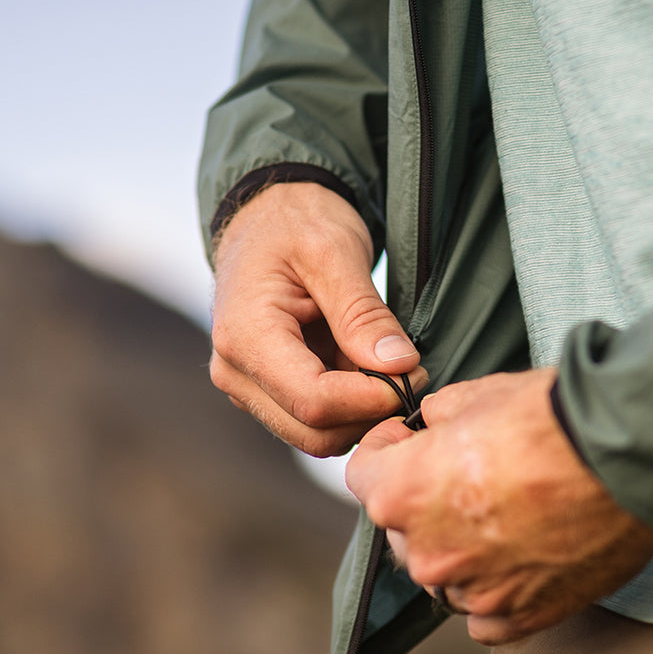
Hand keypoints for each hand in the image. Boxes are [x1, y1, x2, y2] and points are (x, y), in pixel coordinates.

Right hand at [209, 182, 426, 455]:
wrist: (268, 217)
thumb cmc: (296, 222)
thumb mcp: (334, 251)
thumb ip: (363, 313)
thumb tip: (397, 365)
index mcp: (245, 337)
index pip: (313, 400)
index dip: (372, 399)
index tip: (415, 373)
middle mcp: (237, 373)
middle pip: (314, 432)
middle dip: (371, 412)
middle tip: (414, 372)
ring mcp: (250, 387)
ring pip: (318, 436)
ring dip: (364, 413)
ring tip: (393, 364)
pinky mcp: (271, 391)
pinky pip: (317, 421)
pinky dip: (354, 406)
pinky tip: (372, 367)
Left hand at [346, 369, 652, 643]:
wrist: (632, 456)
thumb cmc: (555, 417)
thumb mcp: (480, 393)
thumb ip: (436, 416)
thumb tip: (430, 425)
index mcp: (404, 493)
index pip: (360, 475)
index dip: (384, 449)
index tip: (408, 441)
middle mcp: (429, 553)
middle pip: (403, 529)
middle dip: (424, 501)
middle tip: (468, 474)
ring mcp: (474, 593)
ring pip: (444, 574)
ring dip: (459, 548)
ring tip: (504, 514)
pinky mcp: (522, 618)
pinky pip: (483, 614)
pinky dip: (492, 590)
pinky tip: (518, 557)